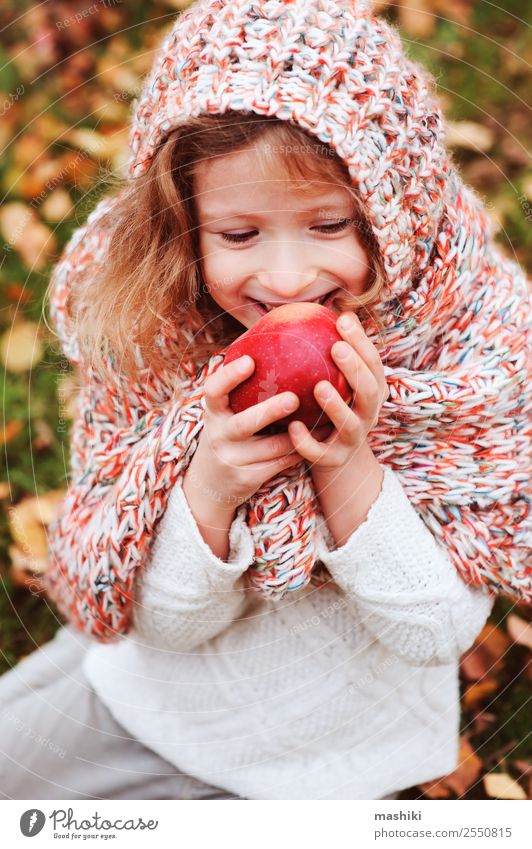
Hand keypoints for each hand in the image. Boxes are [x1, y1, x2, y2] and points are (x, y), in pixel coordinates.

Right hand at [184, 355, 325, 510]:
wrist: (211, 482)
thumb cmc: (229, 432)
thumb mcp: (226, 411)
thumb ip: (243, 386)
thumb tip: (272, 335)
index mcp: (213, 412)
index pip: (213, 391)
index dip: (229, 376)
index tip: (250, 360)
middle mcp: (218, 435)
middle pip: (243, 424)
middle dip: (269, 411)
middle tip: (294, 398)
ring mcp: (232, 459)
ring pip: (271, 446)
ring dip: (298, 433)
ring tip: (323, 417)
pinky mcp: (247, 478)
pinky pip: (281, 463)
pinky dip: (302, 450)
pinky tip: (321, 437)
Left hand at [286, 311, 388, 472]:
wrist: (336, 459)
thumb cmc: (332, 409)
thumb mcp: (339, 382)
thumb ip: (335, 353)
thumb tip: (325, 310)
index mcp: (371, 393)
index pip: (374, 364)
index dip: (362, 343)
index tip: (343, 320)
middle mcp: (368, 415)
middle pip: (369, 392)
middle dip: (354, 369)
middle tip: (335, 348)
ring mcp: (352, 440)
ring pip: (350, 425)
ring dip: (336, 405)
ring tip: (318, 387)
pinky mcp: (333, 460)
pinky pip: (320, 453)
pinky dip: (307, 442)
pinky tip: (293, 427)